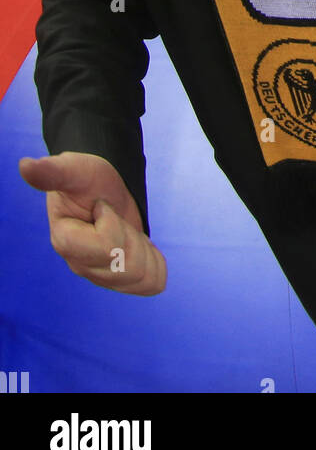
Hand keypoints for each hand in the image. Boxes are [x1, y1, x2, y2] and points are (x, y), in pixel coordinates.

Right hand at [19, 152, 166, 295]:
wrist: (102, 187)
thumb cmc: (85, 176)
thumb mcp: (73, 169)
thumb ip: (53, 172)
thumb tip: (25, 165)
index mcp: (65, 241)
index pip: (107, 246)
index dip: (112, 221)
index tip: (101, 205)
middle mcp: (80, 265)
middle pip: (127, 267)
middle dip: (132, 236)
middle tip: (117, 217)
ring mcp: (99, 275)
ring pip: (141, 277)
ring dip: (144, 248)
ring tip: (127, 229)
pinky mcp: (116, 279)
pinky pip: (148, 284)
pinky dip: (155, 264)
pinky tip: (143, 246)